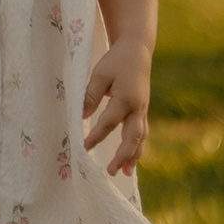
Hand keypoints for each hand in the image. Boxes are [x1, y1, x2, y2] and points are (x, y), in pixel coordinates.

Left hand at [82, 39, 152, 175]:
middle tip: (111, 171)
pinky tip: (131, 161)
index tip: (84, 148)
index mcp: (125, 98)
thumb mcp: (100, 74)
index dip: (96, 136)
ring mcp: (142, 111)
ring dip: (133, 156)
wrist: (138, 50)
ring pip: (140, 138)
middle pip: (132, 137)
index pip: (109, 122)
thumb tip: (81, 117)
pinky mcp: (142, 112)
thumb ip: (90, 95)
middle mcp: (137, 108)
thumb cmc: (116, 61)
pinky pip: (142, 133)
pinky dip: (137, 148)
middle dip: (122, 155)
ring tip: (123, 173)